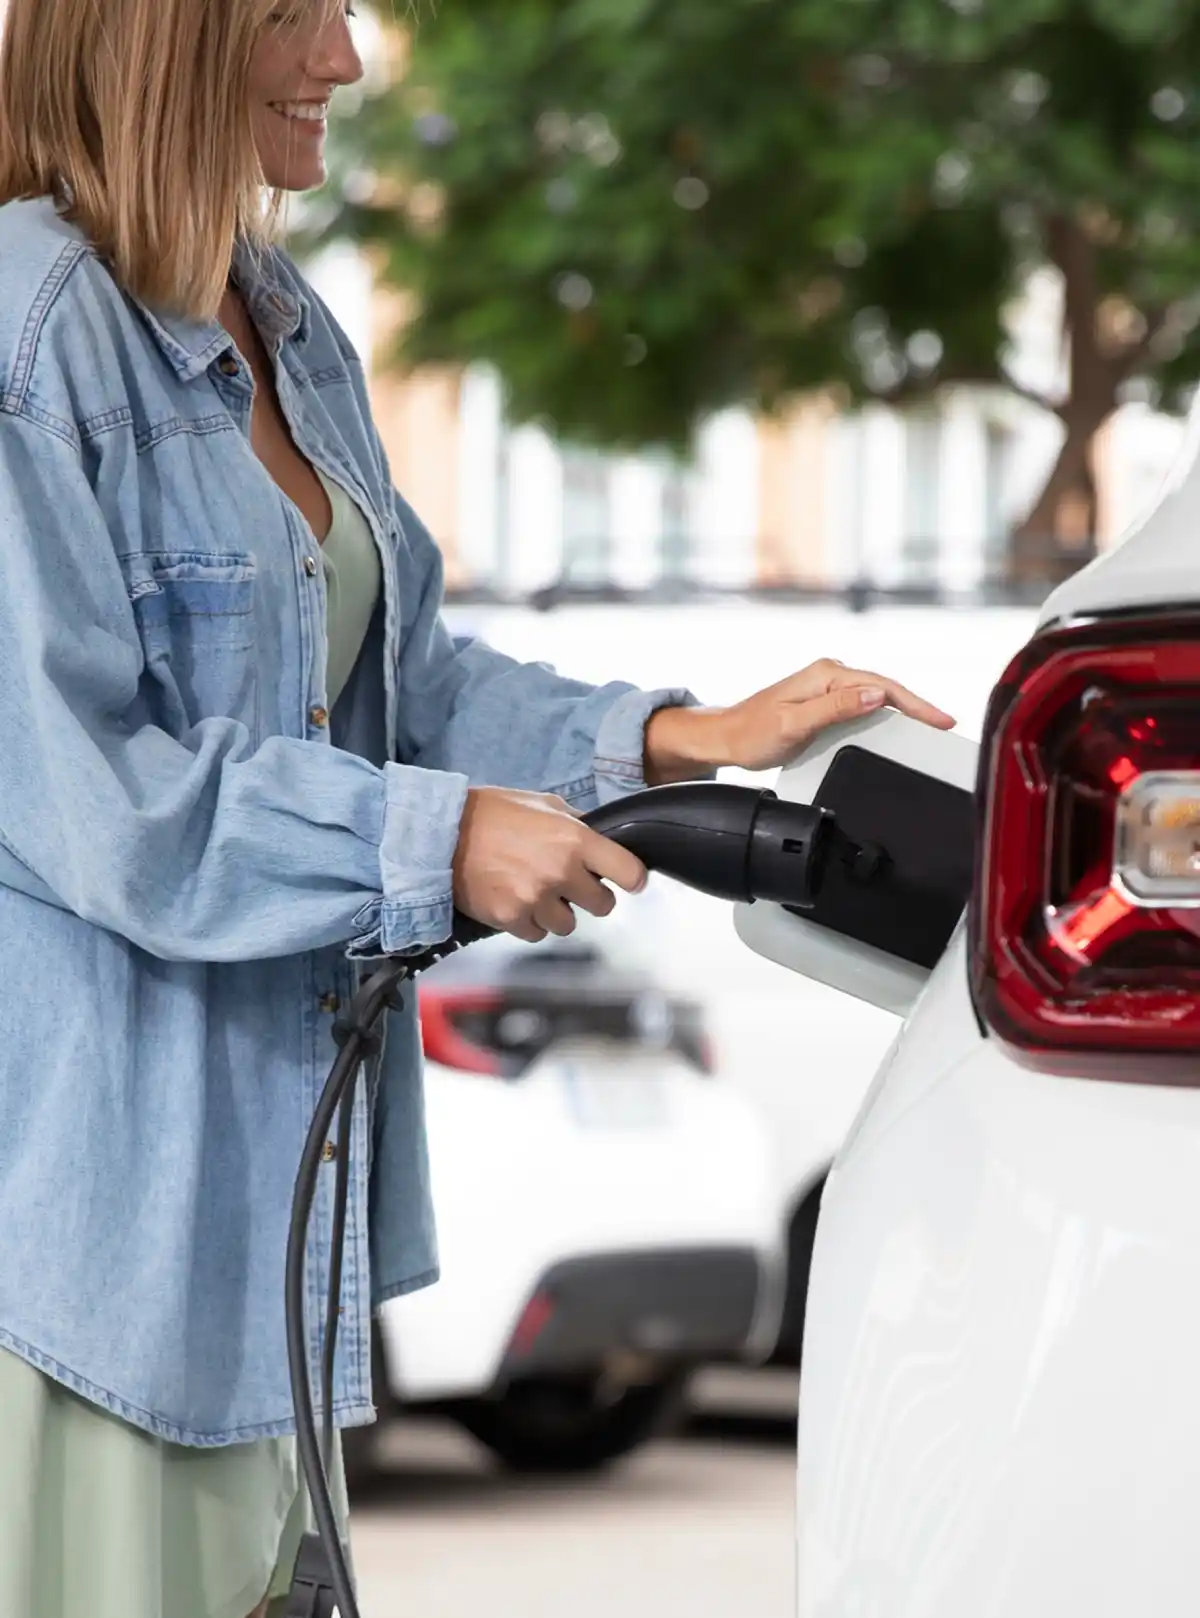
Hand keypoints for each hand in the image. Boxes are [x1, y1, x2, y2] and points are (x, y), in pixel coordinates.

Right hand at [452, 787, 647, 942]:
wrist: (442, 833)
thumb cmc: (491, 813)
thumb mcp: (543, 803)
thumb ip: (576, 823)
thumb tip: (600, 838)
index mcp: (574, 839)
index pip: (629, 871)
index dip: (632, 878)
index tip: (629, 881)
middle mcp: (560, 871)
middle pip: (603, 905)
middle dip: (589, 896)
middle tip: (569, 884)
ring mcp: (536, 898)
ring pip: (569, 924)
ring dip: (556, 912)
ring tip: (534, 890)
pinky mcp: (511, 918)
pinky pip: (537, 933)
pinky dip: (529, 922)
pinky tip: (515, 900)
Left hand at [645, 659, 955, 779]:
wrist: (725, 738)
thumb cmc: (752, 733)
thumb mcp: (794, 723)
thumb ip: (836, 709)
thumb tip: (875, 695)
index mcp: (826, 674)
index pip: (883, 686)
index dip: (916, 704)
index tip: (940, 720)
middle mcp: (829, 674)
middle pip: (885, 688)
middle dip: (918, 706)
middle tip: (945, 726)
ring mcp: (828, 685)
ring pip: (876, 695)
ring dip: (904, 710)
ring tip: (930, 726)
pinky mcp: (825, 700)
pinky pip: (864, 704)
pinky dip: (885, 713)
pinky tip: (898, 726)